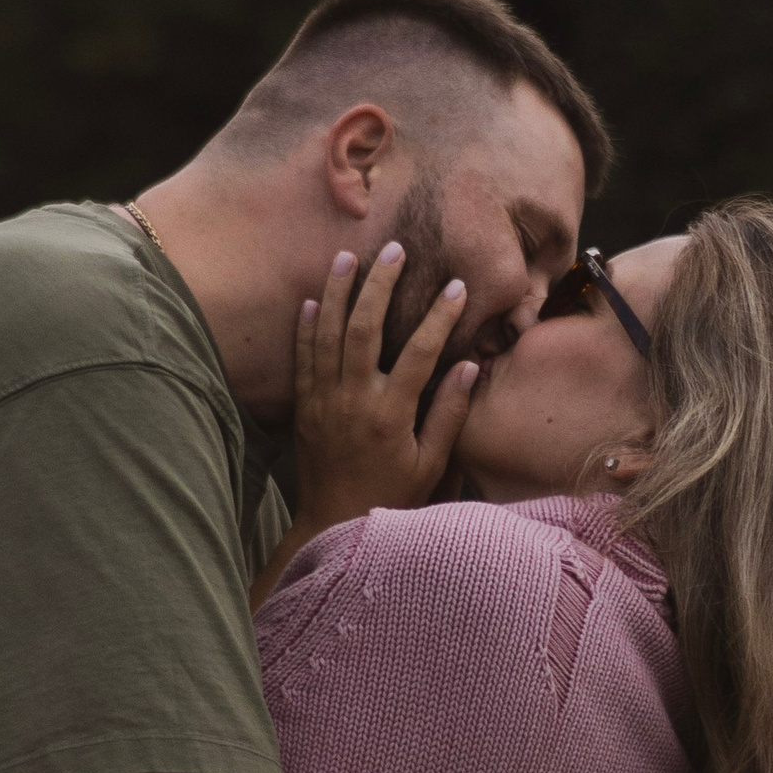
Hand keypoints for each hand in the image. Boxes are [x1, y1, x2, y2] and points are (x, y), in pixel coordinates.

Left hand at [252, 246, 477, 603]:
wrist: (333, 523)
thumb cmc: (391, 495)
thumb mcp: (431, 463)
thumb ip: (448, 413)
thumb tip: (469, 366)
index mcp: (391, 414)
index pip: (420, 353)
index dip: (439, 317)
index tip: (455, 287)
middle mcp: (354, 400)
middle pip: (365, 329)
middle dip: (379, 285)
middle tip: (394, 249)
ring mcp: (323, 401)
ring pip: (328, 334)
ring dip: (338, 292)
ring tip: (349, 256)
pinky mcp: (304, 406)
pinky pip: (302, 358)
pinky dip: (306, 327)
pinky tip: (312, 299)